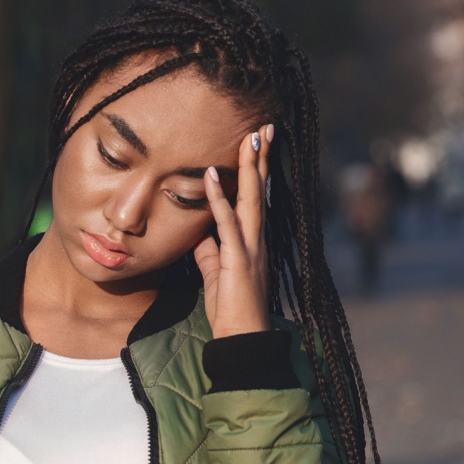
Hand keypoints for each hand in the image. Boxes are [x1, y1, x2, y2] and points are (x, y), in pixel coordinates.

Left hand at [195, 124, 272, 338]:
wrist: (241, 336)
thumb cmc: (230, 306)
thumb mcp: (214, 271)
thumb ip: (208, 249)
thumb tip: (199, 230)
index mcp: (251, 240)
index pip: (254, 197)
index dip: (255, 170)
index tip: (256, 142)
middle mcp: (256, 238)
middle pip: (259, 190)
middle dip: (261, 158)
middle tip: (264, 127)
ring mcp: (251, 247)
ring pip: (250, 199)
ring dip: (250, 168)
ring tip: (250, 138)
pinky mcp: (238, 259)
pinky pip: (227, 223)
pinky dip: (219, 198)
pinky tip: (212, 175)